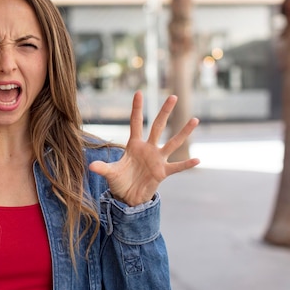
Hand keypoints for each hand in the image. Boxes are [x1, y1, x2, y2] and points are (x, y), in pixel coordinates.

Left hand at [88, 91, 198, 205]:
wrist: (128, 197)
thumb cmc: (120, 181)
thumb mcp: (110, 173)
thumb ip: (102, 168)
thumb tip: (91, 166)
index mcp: (134, 145)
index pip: (136, 123)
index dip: (137, 109)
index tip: (139, 93)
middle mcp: (148, 148)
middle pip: (158, 126)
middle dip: (165, 112)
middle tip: (173, 96)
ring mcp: (157, 159)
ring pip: (173, 143)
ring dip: (183, 132)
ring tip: (195, 120)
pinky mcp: (163, 172)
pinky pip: (177, 167)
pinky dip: (186, 164)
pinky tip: (198, 159)